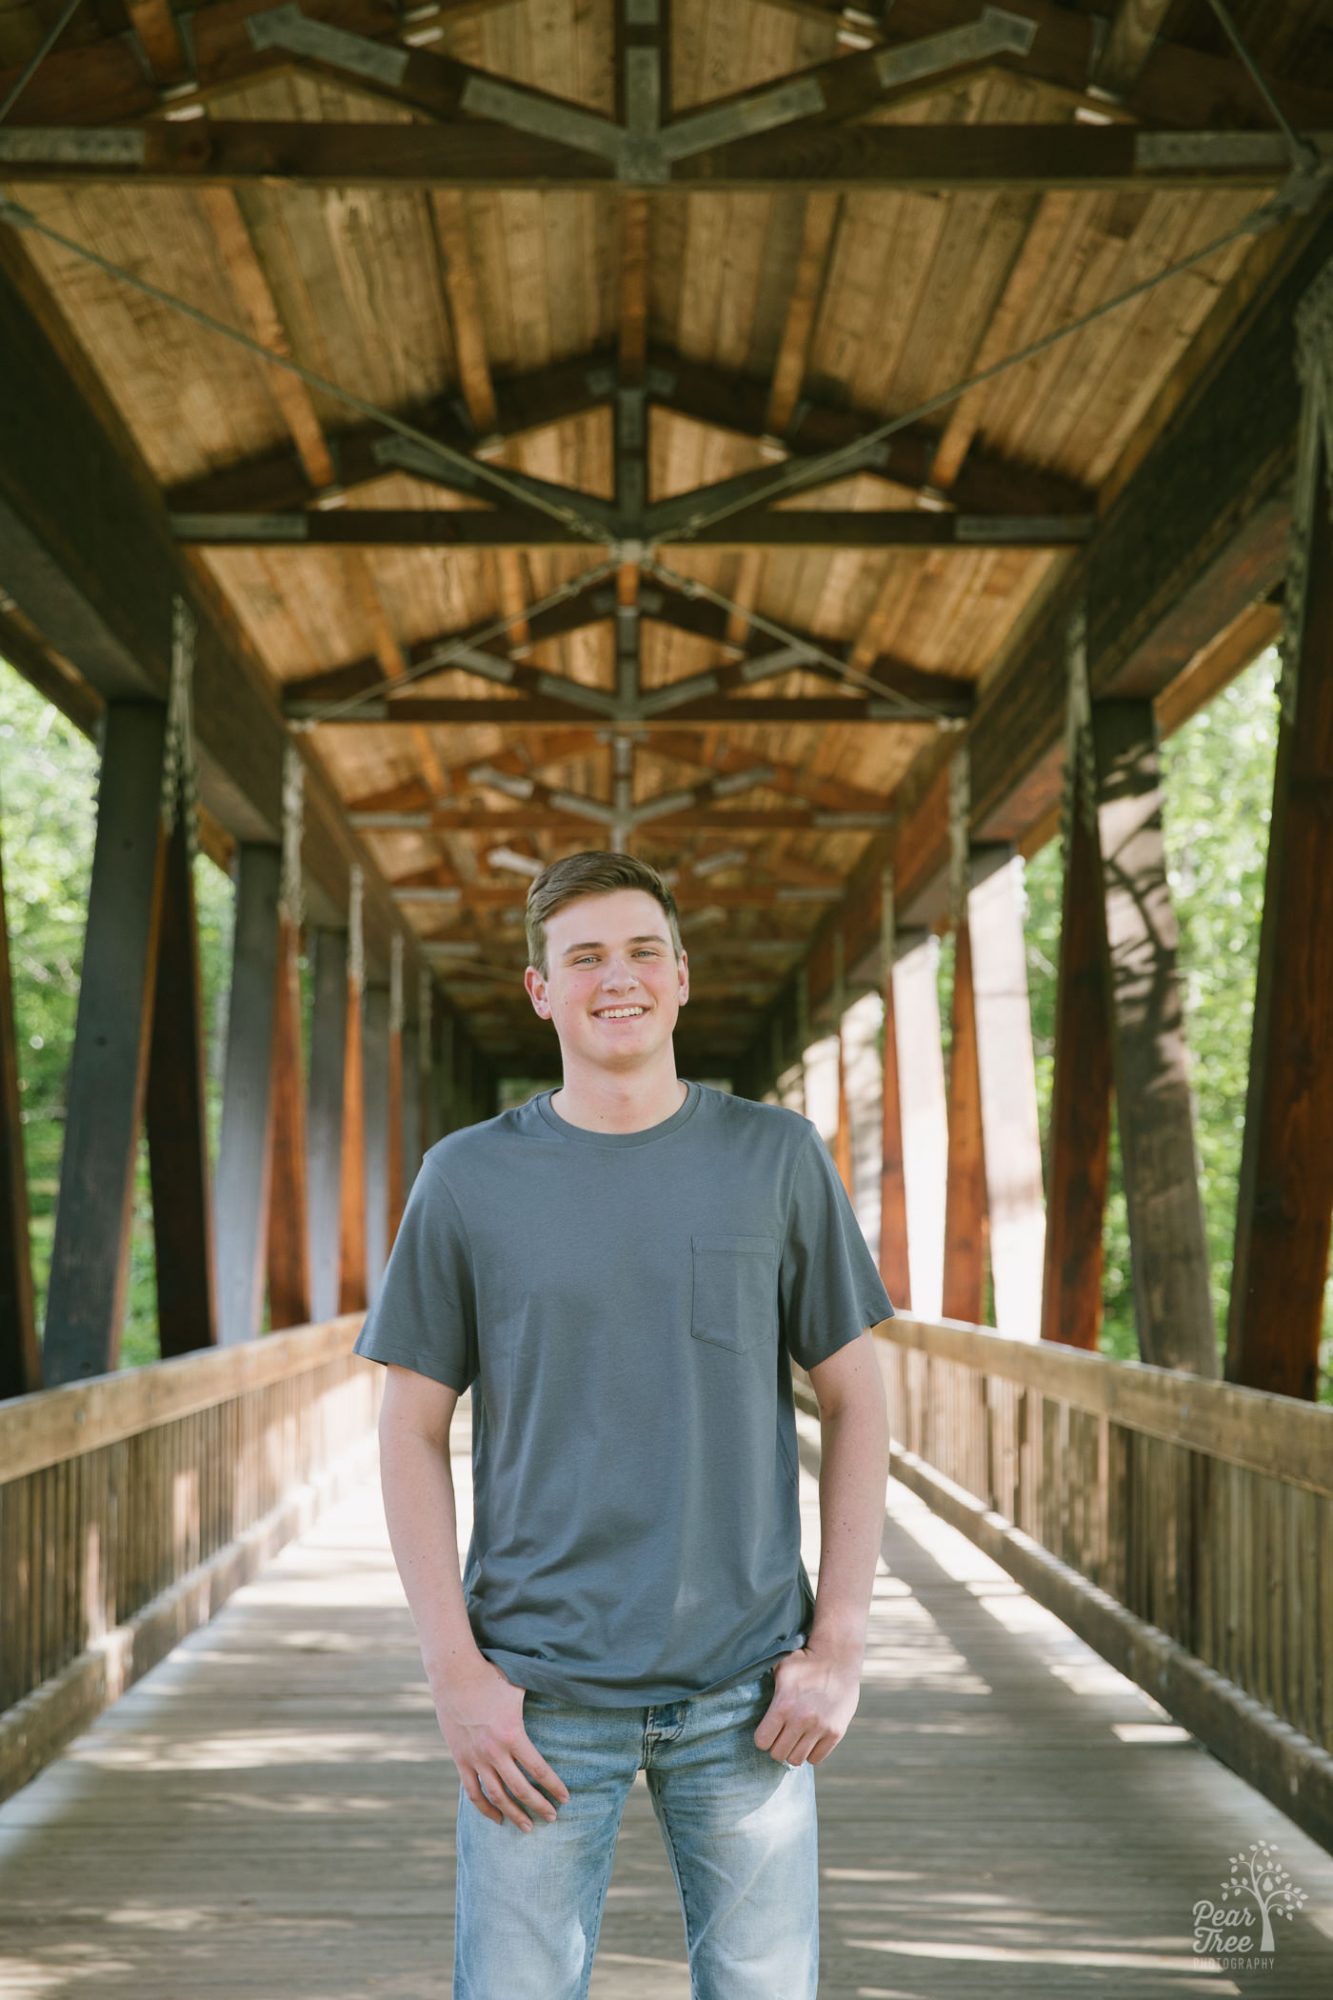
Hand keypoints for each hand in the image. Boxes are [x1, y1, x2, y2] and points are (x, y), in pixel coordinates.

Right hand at [432, 1656, 569, 1831]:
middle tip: (552, 1818)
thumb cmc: (491, 1677)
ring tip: (528, 1827)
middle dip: (539, 1806)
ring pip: (497, 1796)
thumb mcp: (520, 1686)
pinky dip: (485, 1809)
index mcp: (512, 1734)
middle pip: (520, 1789)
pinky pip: (473, 1792)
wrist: (454, 1674)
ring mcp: (475, 1758)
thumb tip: (567, 1692)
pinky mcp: (460, 1759)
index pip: (539, 1770)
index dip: (554, 1787)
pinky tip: (497, 1818)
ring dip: (514, 1814)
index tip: (566, 1798)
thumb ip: (541, 1697)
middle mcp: (494, 1751)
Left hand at [753, 1642, 861, 1767]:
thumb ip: (765, 1686)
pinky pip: (816, 1759)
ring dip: (793, 1751)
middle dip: (777, 1746)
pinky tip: (810, 1738)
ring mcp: (820, 1728)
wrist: (839, 1656)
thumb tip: (740, 1689)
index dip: (763, 1737)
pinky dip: (811, 1752)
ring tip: (795, 1738)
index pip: (762, 1742)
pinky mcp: (836, 1732)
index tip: (768, 1730)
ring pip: (797, 1760)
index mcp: (783, 1705)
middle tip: (782, 1735)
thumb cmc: (804, 1660)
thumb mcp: (780, 1668)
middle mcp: (801, 1719)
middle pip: (778, 1754)